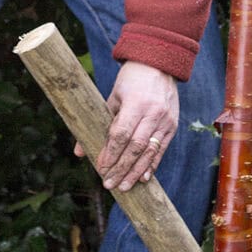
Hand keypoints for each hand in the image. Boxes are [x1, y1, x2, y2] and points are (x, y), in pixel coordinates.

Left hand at [74, 61, 177, 191]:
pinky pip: (161, 150)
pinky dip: (151, 166)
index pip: (122, 134)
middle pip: (135, 147)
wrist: (159, 64)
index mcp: (135, 103)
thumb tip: (79, 153)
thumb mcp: (112, 98)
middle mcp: (152, 113)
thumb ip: (99, 124)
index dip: (111, 153)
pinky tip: (142, 178)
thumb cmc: (130, 81)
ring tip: (124, 186)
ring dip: (135, 172)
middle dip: (121, 168)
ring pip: (149, 152)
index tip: (102, 168)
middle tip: (109, 184)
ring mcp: (165, 120)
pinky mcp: (172, 126)